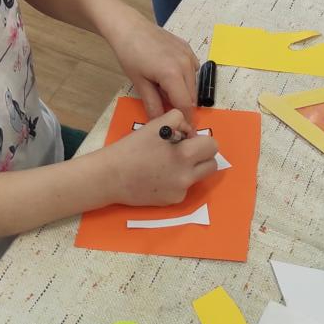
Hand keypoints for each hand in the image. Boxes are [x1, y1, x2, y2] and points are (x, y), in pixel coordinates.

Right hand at [102, 109, 219, 205]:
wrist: (111, 176)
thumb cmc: (132, 148)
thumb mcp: (156, 125)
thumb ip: (178, 122)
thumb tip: (189, 132)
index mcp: (184, 154)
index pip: (212, 145)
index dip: (201, 139)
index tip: (186, 139)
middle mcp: (186, 175)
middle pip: (212, 164)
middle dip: (202, 155)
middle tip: (184, 151)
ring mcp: (181, 190)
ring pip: (200, 176)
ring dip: (192, 168)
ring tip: (171, 164)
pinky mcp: (173, 201)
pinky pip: (185, 187)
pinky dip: (177, 181)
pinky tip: (159, 177)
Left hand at [104, 8, 199, 120]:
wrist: (129, 27)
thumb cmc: (130, 55)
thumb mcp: (139, 83)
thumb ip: (152, 104)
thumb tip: (159, 123)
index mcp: (173, 75)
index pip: (185, 105)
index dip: (185, 119)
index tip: (183, 130)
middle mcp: (186, 64)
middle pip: (192, 95)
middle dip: (182, 106)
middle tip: (167, 109)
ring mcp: (188, 54)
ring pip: (194, 83)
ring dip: (184, 92)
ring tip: (164, 89)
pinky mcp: (187, 47)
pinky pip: (192, 69)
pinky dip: (185, 78)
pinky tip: (170, 76)